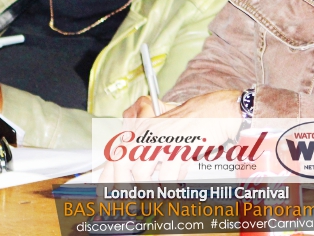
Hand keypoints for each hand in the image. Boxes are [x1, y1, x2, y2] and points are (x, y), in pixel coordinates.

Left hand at [102, 90, 241, 182]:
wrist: (209, 113)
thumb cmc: (186, 126)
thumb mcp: (162, 137)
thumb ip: (149, 156)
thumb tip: (139, 179)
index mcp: (139, 131)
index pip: (115, 155)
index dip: (107, 176)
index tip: (104, 191)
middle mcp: (145, 135)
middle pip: (122, 163)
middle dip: (122, 184)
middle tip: (129, 200)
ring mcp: (158, 142)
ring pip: (141, 172)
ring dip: (148, 187)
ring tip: (155, 194)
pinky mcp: (175, 149)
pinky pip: (166, 175)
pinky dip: (170, 184)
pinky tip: (174, 184)